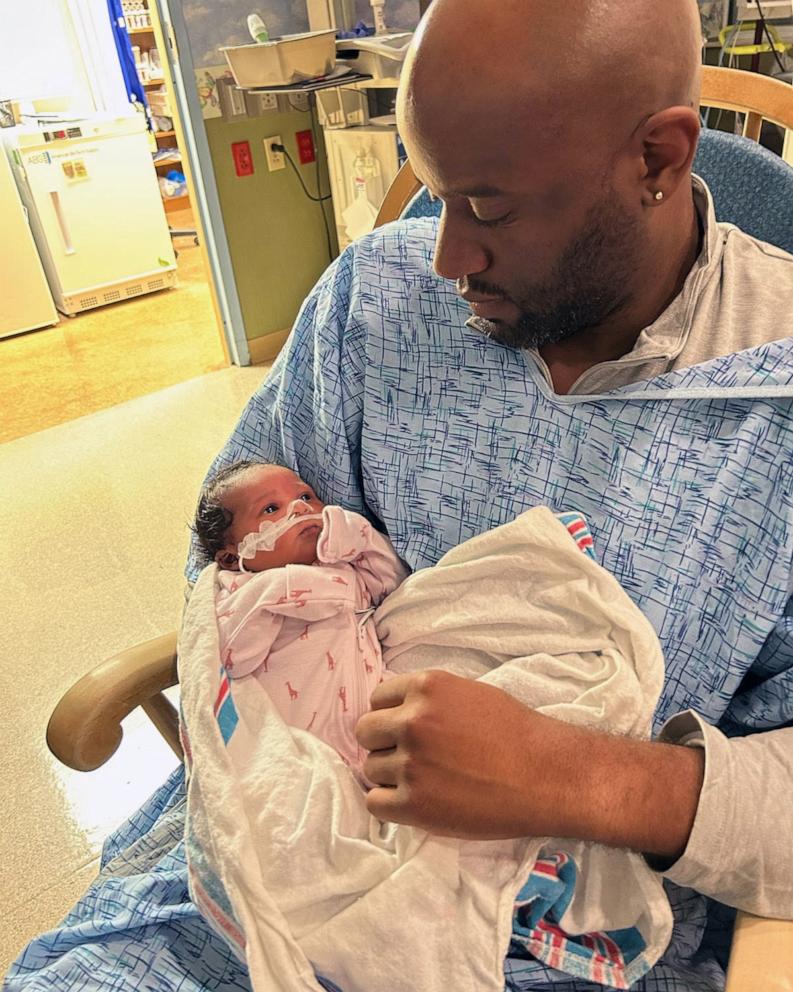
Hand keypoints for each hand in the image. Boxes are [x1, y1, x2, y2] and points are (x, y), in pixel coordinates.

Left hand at [356, 669, 568, 838]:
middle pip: (366, 731)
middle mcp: (412, 722)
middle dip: (383, 742)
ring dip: (390, 774)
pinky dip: (390, 804)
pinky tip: (414, 801)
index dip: (390, 714)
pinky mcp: (414, 805)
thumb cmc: (515, 732)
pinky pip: (375, 803)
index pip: (378, 698)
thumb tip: (396, 710)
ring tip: (422, 780)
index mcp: (425, 688)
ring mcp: (410, 764)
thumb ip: (429, 699)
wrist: (546, 776)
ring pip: (370, 768)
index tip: (404, 729)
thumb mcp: (469, 694)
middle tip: (410, 755)